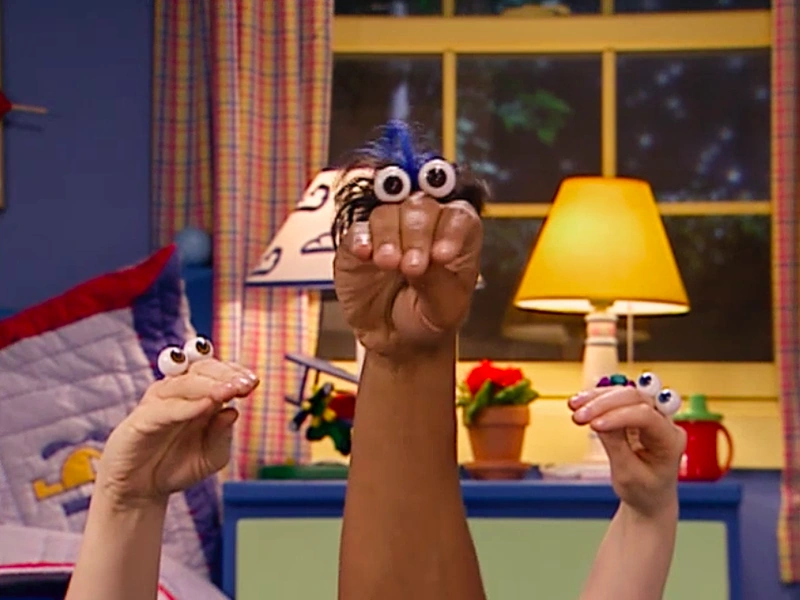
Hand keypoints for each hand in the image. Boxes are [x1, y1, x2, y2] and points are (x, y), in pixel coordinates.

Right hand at [96, 359, 257, 507]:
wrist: (141, 490)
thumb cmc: (177, 465)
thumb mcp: (212, 455)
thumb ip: (223, 435)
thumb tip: (233, 411)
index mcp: (199, 394)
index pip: (218, 371)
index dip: (235, 372)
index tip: (252, 382)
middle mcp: (179, 392)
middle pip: (203, 369)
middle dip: (226, 374)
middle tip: (245, 384)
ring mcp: (159, 402)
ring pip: (185, 382)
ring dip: (209, 384)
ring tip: (229, 391)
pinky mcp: (142, 418)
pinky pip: (166, 407)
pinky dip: (187, 405)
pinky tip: (205, 406)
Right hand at [334, 192, 481, 356]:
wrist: (394, 340)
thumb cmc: (427, 318)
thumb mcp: (444, 310)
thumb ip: (438, 284)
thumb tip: (426, 261)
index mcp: (455, 237)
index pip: (459, 217)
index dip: (451, 230)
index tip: (443, 256)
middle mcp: (423, 227)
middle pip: (420, 208)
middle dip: (417, 234)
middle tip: (413, 267)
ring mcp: (388, 233)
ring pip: (387, 214)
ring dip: (389, 237)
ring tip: (389, 264)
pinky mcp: (358, 245)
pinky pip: (358, 231)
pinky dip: (361, 239)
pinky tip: (365, 254)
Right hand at [568, 386, 686, 517]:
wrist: (650, 499)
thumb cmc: (644, 491)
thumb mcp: (627, 475)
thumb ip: (615, 445)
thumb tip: (598, 419)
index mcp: (671, 441)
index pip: (646, 416)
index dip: (618, 416)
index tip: (593, 425)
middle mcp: (665, 422)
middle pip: (636, 397)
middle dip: (605, 403)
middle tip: (579, 414)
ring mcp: (652, 414)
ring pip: (625, 393)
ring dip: (598, 397)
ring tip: (574, 406)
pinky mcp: (636, 412)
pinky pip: (617, 398)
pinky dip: (598, 399)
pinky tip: (581, 403)